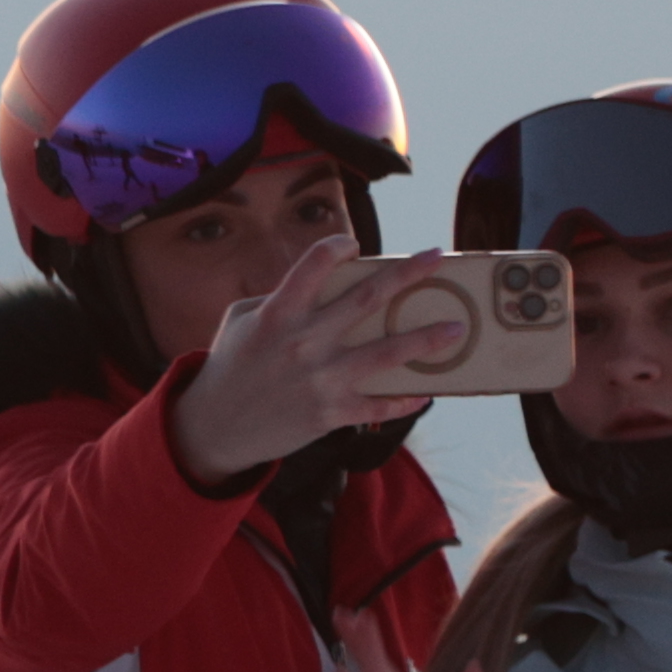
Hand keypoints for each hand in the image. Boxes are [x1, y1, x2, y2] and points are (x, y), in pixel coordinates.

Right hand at [168, 235, 454, 485]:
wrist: (215, 428)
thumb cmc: (229, 367)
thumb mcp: (240, 322)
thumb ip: (278, 300)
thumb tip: (320, 287)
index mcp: (278, 313)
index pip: (315, 264)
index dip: (338, 247)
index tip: (354, 244)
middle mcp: (305, 342)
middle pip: (368, 298)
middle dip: (409, 274)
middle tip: (438, 258)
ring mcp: (322, 379)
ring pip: (387, 352)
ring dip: (427, 338)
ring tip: (457, 328)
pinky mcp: (331, 412)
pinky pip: (379, 404)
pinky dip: (406, 399)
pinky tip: (427, 391)